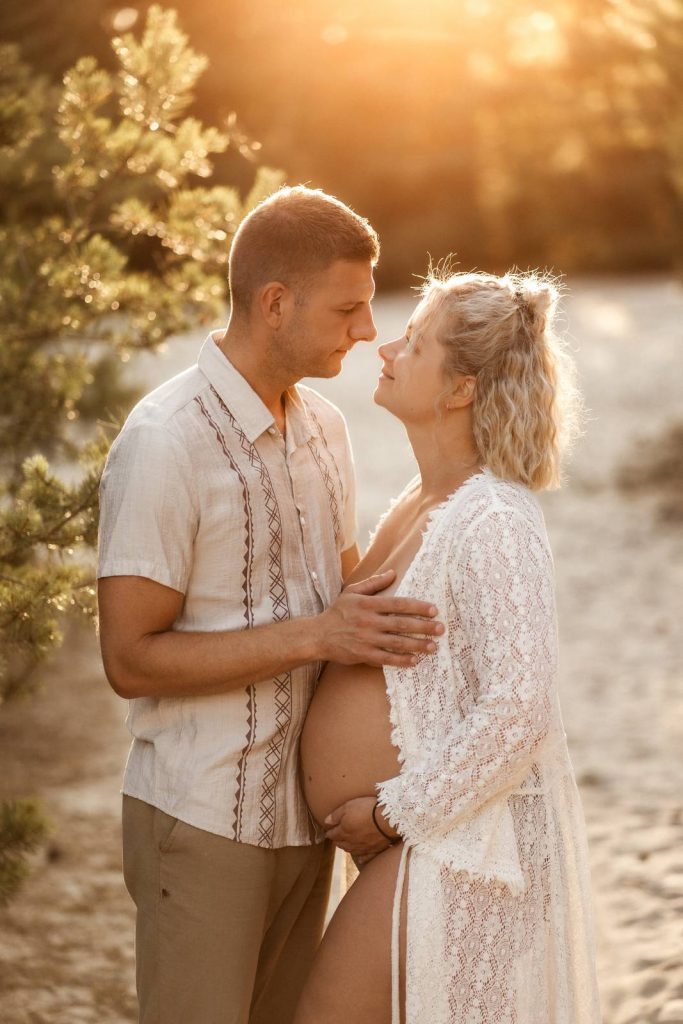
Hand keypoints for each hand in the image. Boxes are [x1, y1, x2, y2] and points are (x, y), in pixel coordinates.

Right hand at [315, 570, 442, 667]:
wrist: (318, 635)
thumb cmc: (337, 612)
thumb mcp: (351, 592)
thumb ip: (373, 583)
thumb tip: (393, 573)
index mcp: (368, 604)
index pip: (398, 604)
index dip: (417, 607)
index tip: (434, 610)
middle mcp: (369, 621)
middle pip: (401, 624)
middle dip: (423, 627)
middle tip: (440, 629)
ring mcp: (367, 639)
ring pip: (397, 642)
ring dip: (417, 645)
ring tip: (433, 646)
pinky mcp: (363, 655)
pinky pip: (386, 658)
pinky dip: (401, 660)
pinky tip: (414, 661)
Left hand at [324, 796, 398, 856]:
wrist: (388, 819)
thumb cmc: (367, 809)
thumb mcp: (348, 806)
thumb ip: (335, 815)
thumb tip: (326, 822)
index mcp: (344, 831)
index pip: (333, 834)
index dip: (329, 832)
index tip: (327, 831)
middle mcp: (351, 842)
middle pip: (341, 843)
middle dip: (337, 840)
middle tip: (335, 838)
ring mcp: (363, 847)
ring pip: (351, 850)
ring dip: (346, 848)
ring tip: (344, 845)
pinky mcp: (375, 850)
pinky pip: (366, 857)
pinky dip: (361, 858)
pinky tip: (359, 859)